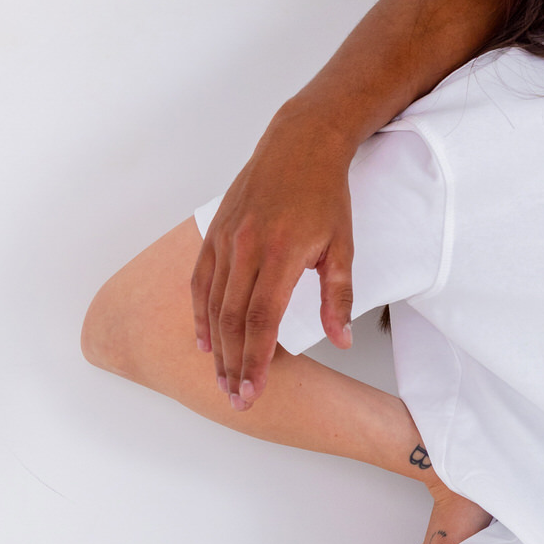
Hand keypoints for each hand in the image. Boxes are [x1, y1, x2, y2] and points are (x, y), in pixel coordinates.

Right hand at [192, 106, 356, 408]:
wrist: (300, 144)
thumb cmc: (326, 196)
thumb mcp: (343, 246)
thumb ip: (339, 297)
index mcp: (281, 253)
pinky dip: (200, 313)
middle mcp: (246, 247)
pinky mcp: (214, 232)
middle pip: (232, 320)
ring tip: (221, 379)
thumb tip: (342, 341)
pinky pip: (200, 280)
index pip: (262, 320)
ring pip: (212, 304)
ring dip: (216, 346)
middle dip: (233, 365)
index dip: (256, 360)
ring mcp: (225, 239)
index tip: (253, 391)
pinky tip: (205, 339)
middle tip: (236, 399)